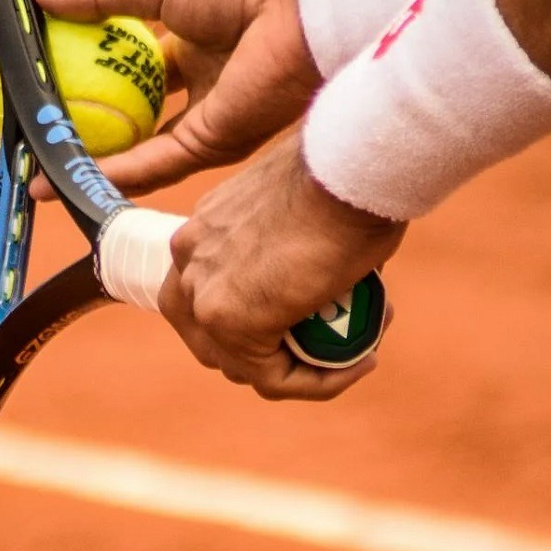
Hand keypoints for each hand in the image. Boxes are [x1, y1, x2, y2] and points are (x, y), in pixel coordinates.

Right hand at [29, 0, 320, 199]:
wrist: (296, 6)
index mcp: (191, 44)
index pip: (130, 70)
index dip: (88, 78)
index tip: (45, 86)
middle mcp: (200, 87)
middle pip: (133, 118)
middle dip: (87, 131)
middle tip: (38, 137)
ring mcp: (207, 119)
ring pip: (139, 151)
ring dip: (91, 163)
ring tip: (40, 173)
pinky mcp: (213, 144)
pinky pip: (154, 164)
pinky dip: (112, 172)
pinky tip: (70, 176)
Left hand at [160, 132, 405, 400]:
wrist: (348, 167)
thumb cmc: (344, 175)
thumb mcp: (306, 209)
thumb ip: (294, 245)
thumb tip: (325, 276)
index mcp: (202, 229)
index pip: (208, 296)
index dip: (256, 321)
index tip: (313, 319)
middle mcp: (189, 259)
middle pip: (211, 338)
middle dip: (269, 353)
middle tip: (329, 346)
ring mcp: (202, 292)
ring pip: (243, 366)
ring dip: (301, 370)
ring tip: (357, 351)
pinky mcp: (229, 320)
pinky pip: (274, 378)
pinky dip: (318, 382)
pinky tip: (361, 362)